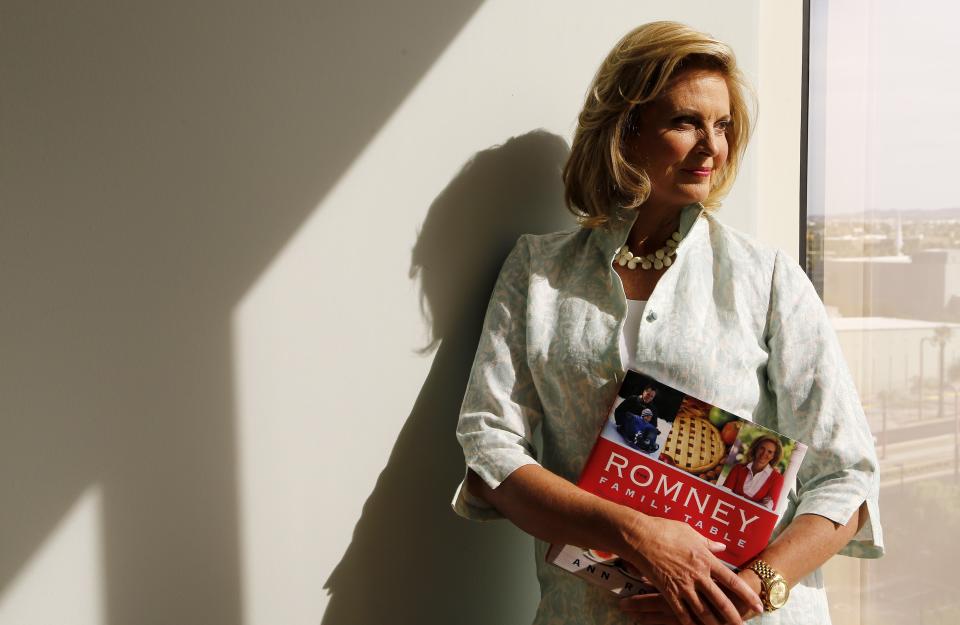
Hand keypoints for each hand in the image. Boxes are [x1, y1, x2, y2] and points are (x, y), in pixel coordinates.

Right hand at [616, 516, 762, 624]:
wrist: (641, 536)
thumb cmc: (665, 530)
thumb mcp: (690, 532)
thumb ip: (708, 543)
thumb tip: (721, 547)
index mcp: (706, 559)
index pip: (732, 580)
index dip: (746, 595)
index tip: (757, 605)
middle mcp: (698, 575)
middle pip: (720, 600)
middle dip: (733, 616)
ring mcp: (683, 584)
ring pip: (702, 610)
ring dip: (713, 623)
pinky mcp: (668, 591)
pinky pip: (681, 611)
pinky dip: (689, 622)